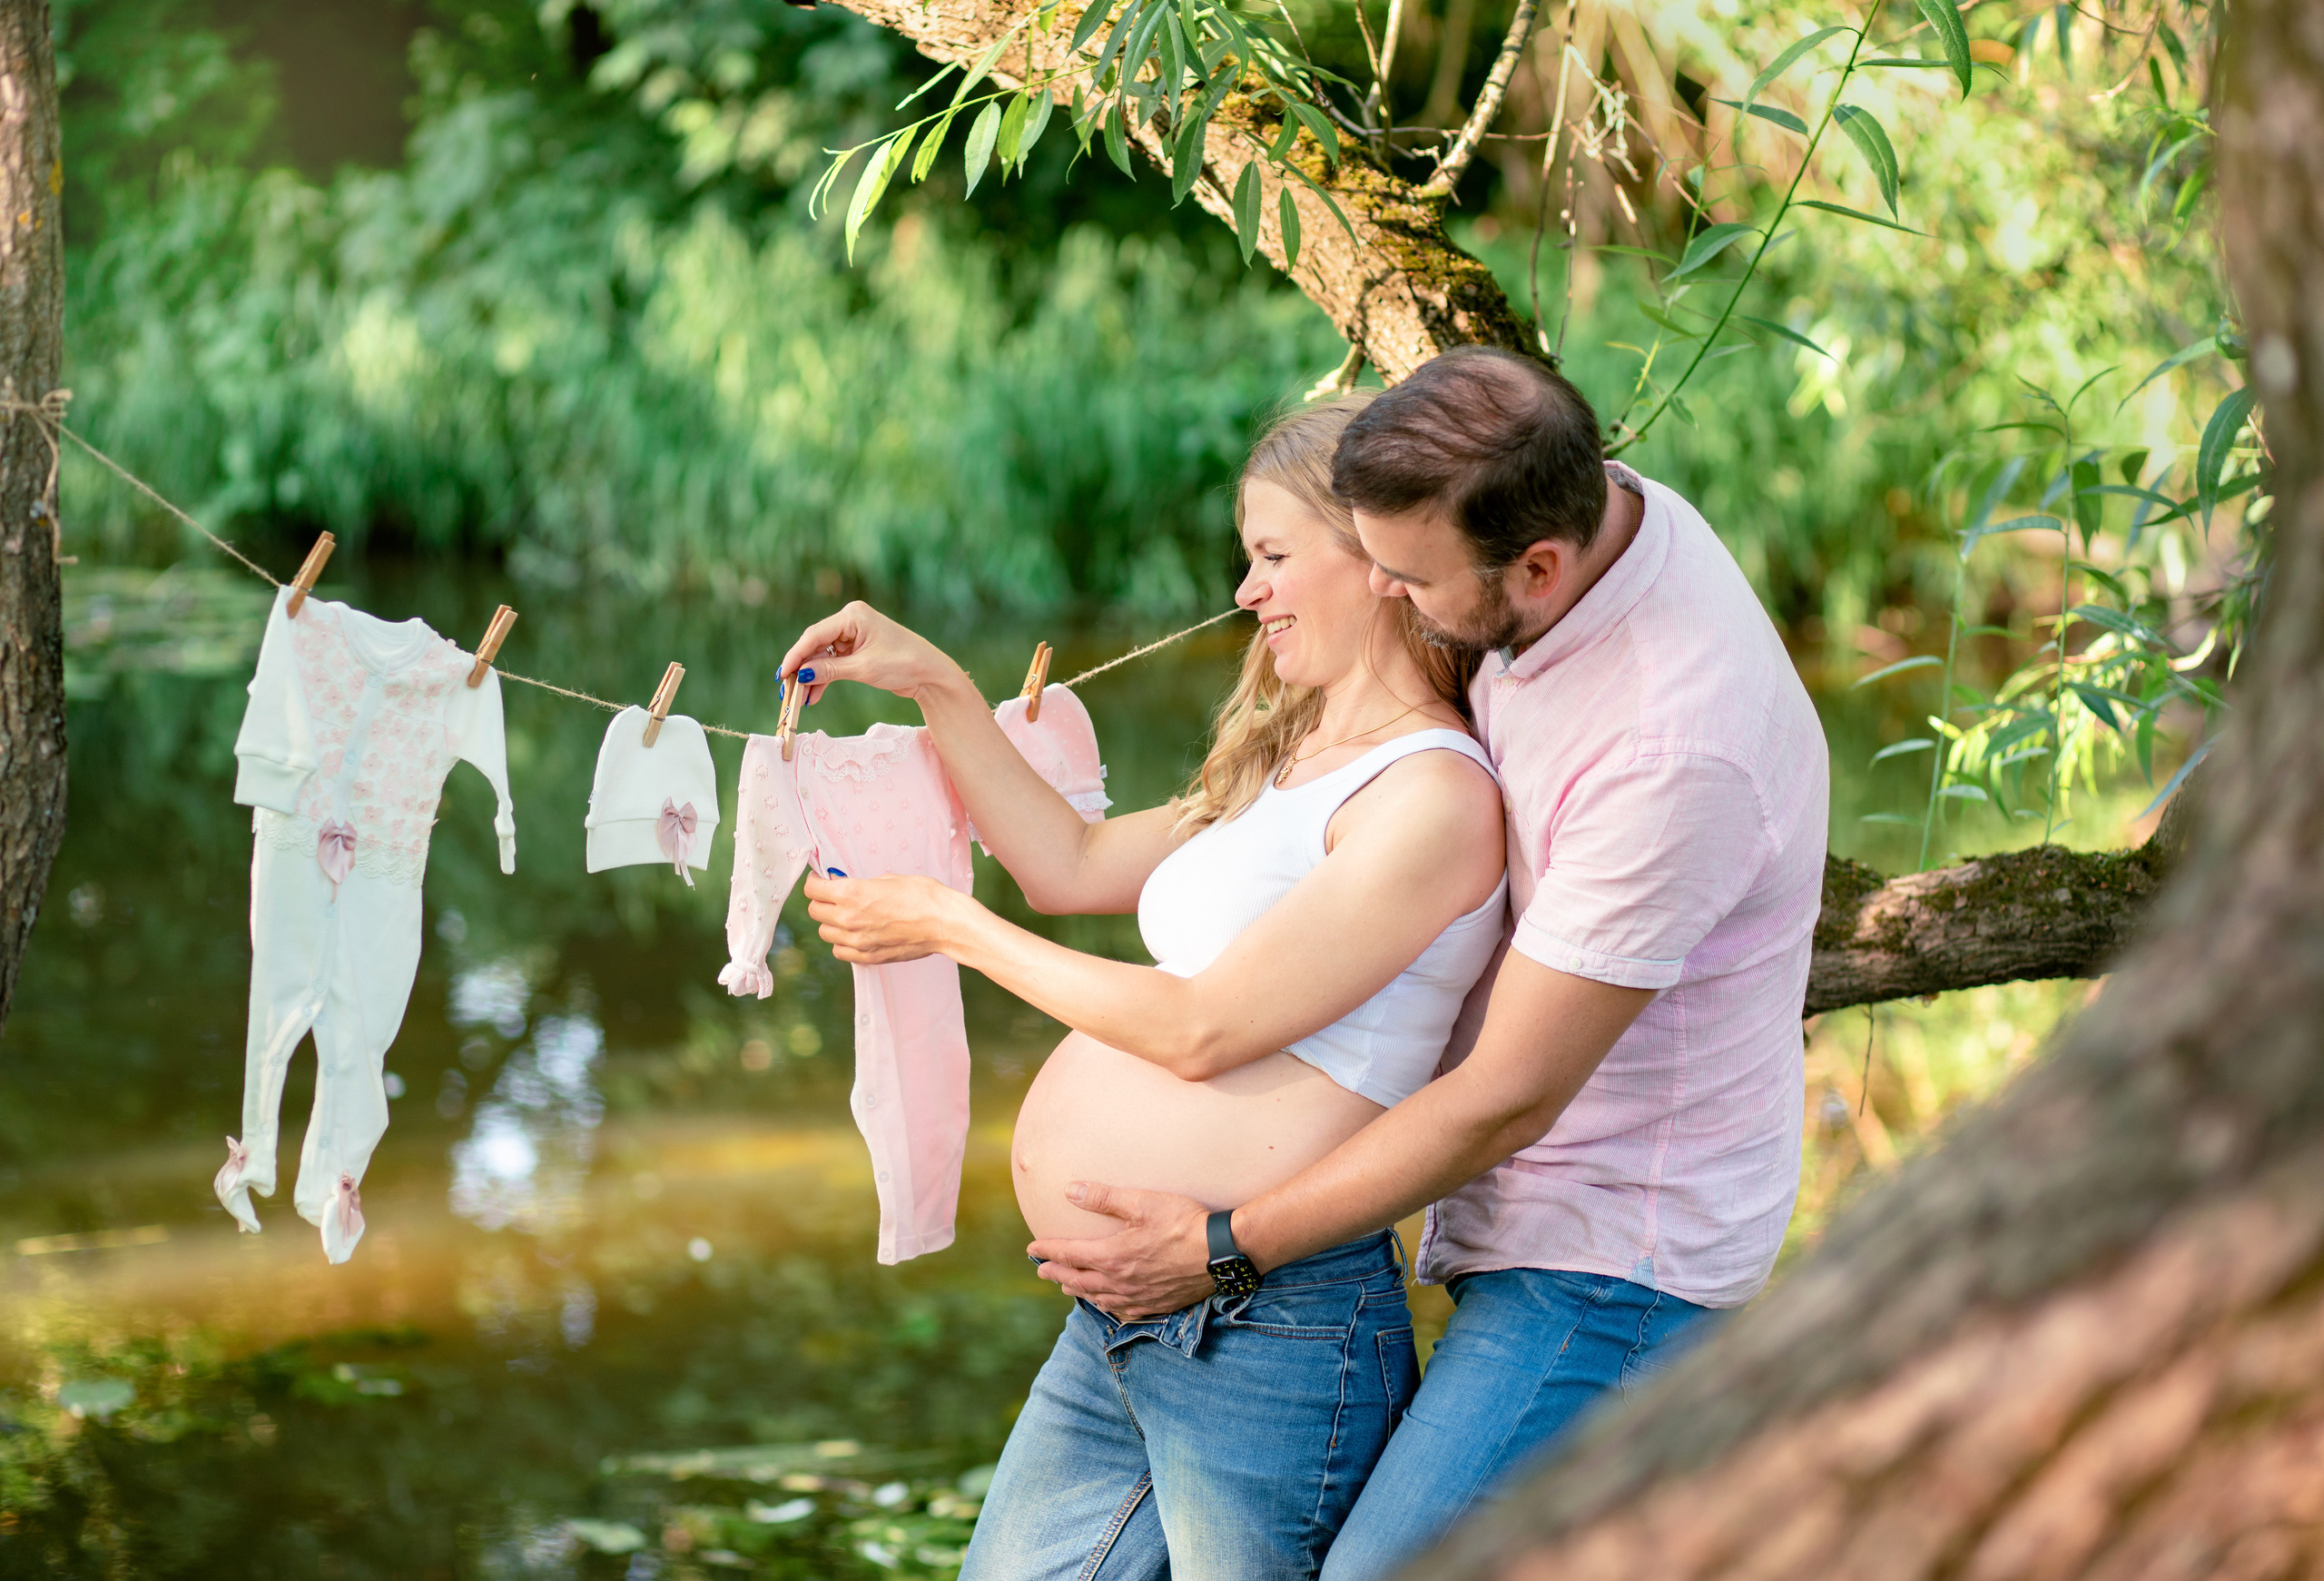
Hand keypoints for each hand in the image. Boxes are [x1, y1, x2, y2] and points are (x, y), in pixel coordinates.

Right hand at [778, 601, 967, 705]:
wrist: (931, 674)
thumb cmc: (903, 664)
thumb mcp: (863, 668)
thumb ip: (829, 670)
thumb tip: (801, 675)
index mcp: (853, 615)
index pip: (815, 635)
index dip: (796, 655)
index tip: (783, 674)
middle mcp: (851, 621)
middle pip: (816, 645)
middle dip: (802, 669)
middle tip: (788, 691)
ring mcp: (854, 636)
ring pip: (823, 657)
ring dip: (812, 677)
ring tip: (800, 699)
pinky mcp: (858, 651)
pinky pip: (833, 664)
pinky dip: (824, 679)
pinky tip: (814, 696)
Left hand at [804, 871, 970, 964]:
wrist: (944, 923)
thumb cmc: (922, 895)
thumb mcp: (888, 878)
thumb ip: (860, 884)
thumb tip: (844, 886)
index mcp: (852, 894)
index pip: (813, 889)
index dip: (815, 881)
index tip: (822, 880)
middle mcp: (848, 919)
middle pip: (815, 911)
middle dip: (822, 901)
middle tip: (835, 896)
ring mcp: (857, 941)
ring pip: (825, 933)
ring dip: (831, 923)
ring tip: (848, 916)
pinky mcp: (867, 957)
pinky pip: (840, 951)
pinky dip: (843, 942)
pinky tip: (856, 933)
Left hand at [1026, 1182, 1217, 1319]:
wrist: (1220, 1254)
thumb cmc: (1183, 1222)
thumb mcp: (1143, 1202)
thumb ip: (1104, 1197)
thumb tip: (1071, 1191)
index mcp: (1112, 1256)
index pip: (1069, 1254)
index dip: (1048, 1250)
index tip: (1032, 1248)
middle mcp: (1119, 1282)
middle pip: (1077, 1280)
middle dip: (1056, 1274)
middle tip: (1042, 1270)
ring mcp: (1137, 1298)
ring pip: (1097, 1298)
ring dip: (1077, 1290)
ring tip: (1067, 1287)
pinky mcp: (1155, 1306)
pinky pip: (1121, 1311)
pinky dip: (1105, 1305)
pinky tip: (1106, 1303)